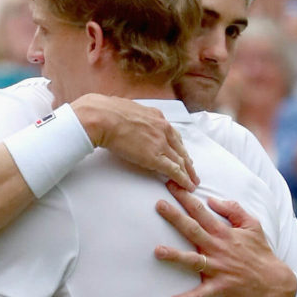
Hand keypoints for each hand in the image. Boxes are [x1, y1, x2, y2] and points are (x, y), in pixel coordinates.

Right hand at [72, 93, 197, 190]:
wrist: (103, 117)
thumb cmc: (106, 113)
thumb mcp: (126, 109)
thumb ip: (132, 117)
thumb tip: (126, 120)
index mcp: (156, 116)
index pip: (172, 134)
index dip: (178, 146)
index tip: (181, 154)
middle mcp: (163, 128)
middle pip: (180, 148)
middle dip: (188, 161)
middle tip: (193, 172)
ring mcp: (161, 142)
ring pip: (180, 160)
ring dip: (188, 173)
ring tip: (192, 182)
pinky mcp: (156, 157)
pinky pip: (174, 171)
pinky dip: (183, 179)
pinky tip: (187, 186)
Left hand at [153, 182, 296, 296]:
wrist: (276, 283)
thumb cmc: (261, 253)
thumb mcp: (253, 225)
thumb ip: (233, 210)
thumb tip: (212, 200)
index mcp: (224, 233)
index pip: (201, 211)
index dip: (186, 197)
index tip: (171, 185)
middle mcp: (219, 249)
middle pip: (193, 230)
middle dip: (175, 217)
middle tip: (159, 205)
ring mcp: (219, 269)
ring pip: (193, 260)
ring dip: (175, 256)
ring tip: (157, 251)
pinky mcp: (220, 288)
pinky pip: (201, 294)